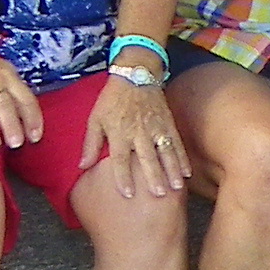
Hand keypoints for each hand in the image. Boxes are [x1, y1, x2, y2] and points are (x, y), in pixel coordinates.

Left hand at [83, 72, 188, 197]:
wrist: (135, 74)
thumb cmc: (112, 99)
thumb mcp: (95, 119)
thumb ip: (91, 144)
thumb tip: (82, 166)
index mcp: (119, 132)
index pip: (120, 159)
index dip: (123, 176)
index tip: (127, 194)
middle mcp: (138, 132)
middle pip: (147, 157)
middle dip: (153, 177)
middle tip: (159, 195)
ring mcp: (156, 127)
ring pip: (165, 151)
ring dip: (172, 170)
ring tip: (177, 187)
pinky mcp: (168, 123)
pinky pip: (177, 143)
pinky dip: (183, 158)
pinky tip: (187, 172)